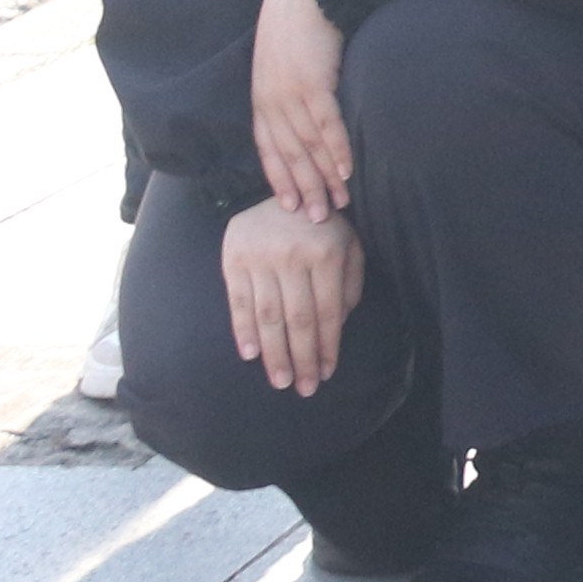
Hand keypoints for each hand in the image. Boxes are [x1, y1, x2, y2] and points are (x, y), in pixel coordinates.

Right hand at [220, 195, 364, 395]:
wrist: (280, 192)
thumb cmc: (322, 227)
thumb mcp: (348, 246)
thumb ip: (348, 285)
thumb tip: (337, 328)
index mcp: (326, 253)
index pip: (328, 311)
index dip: (327, 346)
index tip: (326, 373)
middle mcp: (292, 256)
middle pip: (298, 319)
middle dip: (302, 358)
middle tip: (304, 389)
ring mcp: (260, 258)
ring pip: (268, 316)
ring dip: (274, 353)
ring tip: (280, 381)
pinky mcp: (234, 259)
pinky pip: (239, 302)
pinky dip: (243, 331)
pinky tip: (250, 355)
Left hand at [247, 0, 350, 219]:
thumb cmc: (296, 24)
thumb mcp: (282, 62)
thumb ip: (290, 91)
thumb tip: (309, 117)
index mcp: (262, 99)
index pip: (270, 150)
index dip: (281, 180)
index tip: (293, 206)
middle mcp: (271, 102)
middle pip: (289, 156)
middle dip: (304, 190)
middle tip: (318, 220)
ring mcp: (290, 93)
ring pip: (307, 146)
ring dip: (324, 178)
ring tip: (339, 203)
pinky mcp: (313, 81)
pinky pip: (326, 123)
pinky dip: (336, 149)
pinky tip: (347, 170)